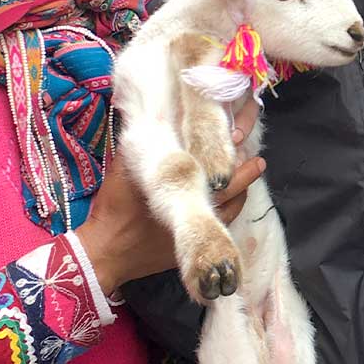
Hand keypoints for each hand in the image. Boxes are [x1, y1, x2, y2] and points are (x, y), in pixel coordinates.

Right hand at [76, 101, 264, 293]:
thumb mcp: (126, 166)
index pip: (219, 164)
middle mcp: (196, 209)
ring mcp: (195, 229)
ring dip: (242, 190)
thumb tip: (159, 111)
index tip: (243, 134)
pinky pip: (222, 225)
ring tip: (251, 174)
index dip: (233, 148)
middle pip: (233, 186)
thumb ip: (146, 142)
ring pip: (232, 207)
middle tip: (258, 159)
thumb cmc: (116, 206)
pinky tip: (232, 198)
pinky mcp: (191, 243)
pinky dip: (231, 208)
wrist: (105, 252)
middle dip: (247, 170)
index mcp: (183, 186)